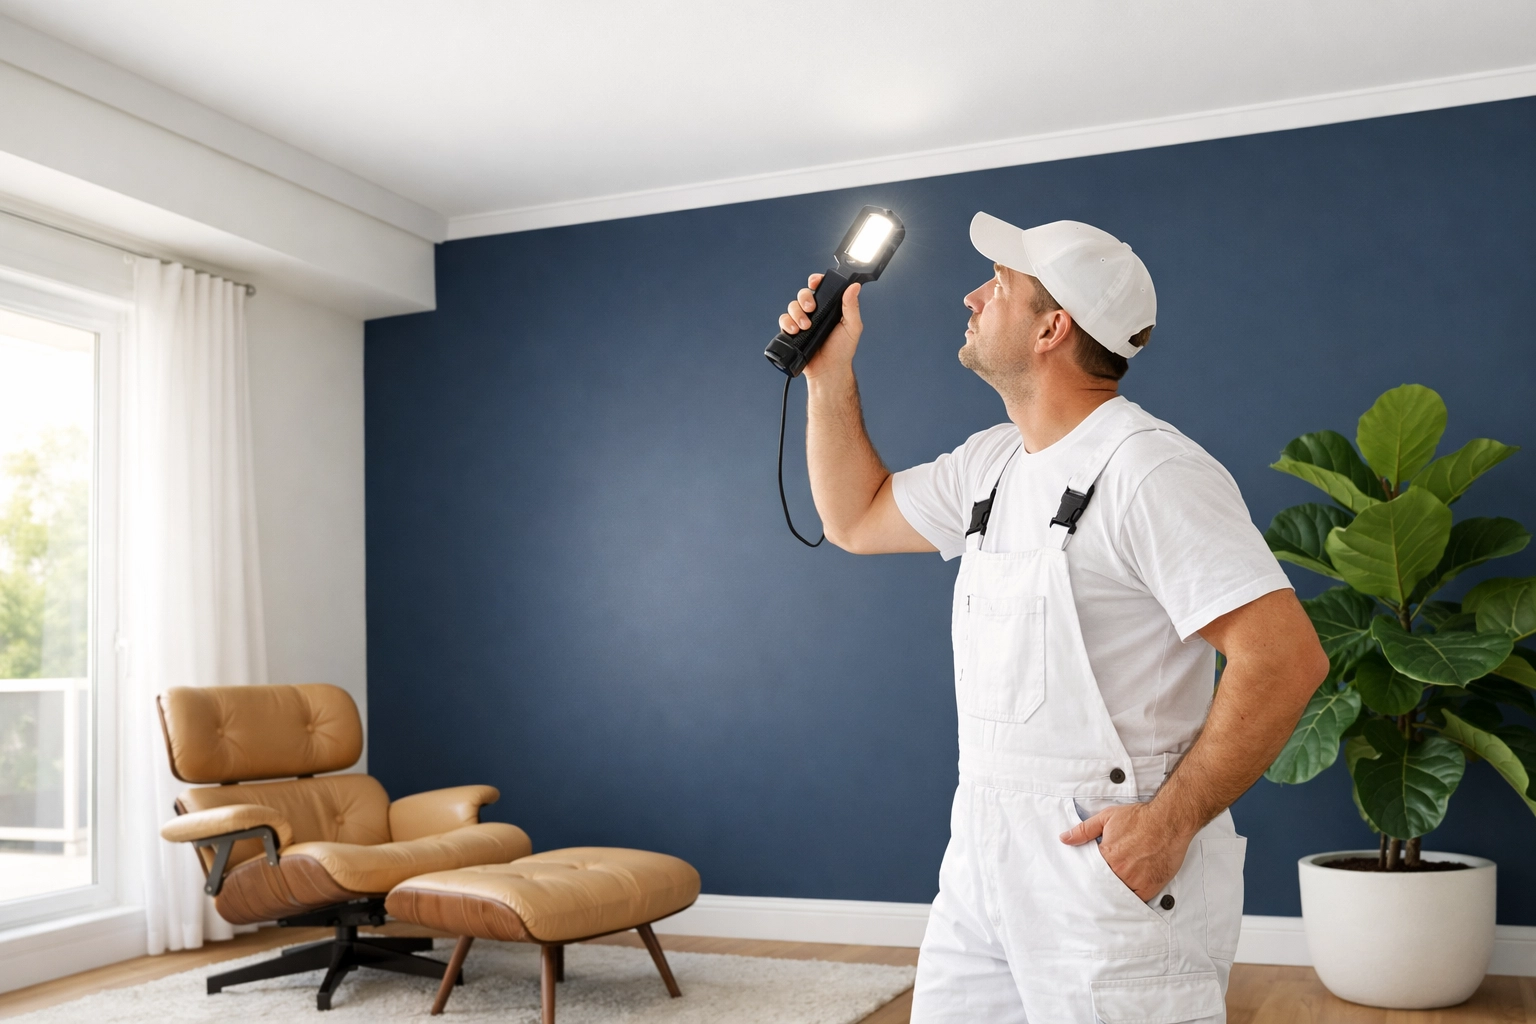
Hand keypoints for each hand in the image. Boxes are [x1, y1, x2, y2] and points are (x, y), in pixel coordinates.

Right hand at [777, 273, 863, 378]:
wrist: (828, 370)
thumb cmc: (842, 351)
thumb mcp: (852, 327)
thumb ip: (852, 306)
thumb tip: (854, 287)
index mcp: (829, 307)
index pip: (821, 288)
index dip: (815, 281)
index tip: (814, 282)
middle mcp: (815, 313)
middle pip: (803, 294)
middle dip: (805, 298)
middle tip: (811, 308)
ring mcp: (802, 322)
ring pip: (792, 306)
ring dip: (796, 313)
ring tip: (805, 326)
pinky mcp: (792, 332)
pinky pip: (783, 320)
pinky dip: (786, 323)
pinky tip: (794, 331)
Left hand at [1059, 802, 1194, 900]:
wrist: (1168, 820)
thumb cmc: (1140, 818)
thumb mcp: (1106, 818)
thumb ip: (1084, 830)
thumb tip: (1064, 838)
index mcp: (1107, 855)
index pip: (1089, 873)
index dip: (1085, 877)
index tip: (1081, 883)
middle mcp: (1120, 870)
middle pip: (1102, 887)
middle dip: (1097, 889)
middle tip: (1090, 897)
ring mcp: (1136, 880)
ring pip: (1118, 895)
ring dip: (1112, 896)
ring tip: (1106, 899)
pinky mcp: (1151, 886)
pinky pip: (1137, 901)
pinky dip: (1130, 901)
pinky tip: (1125, 900)